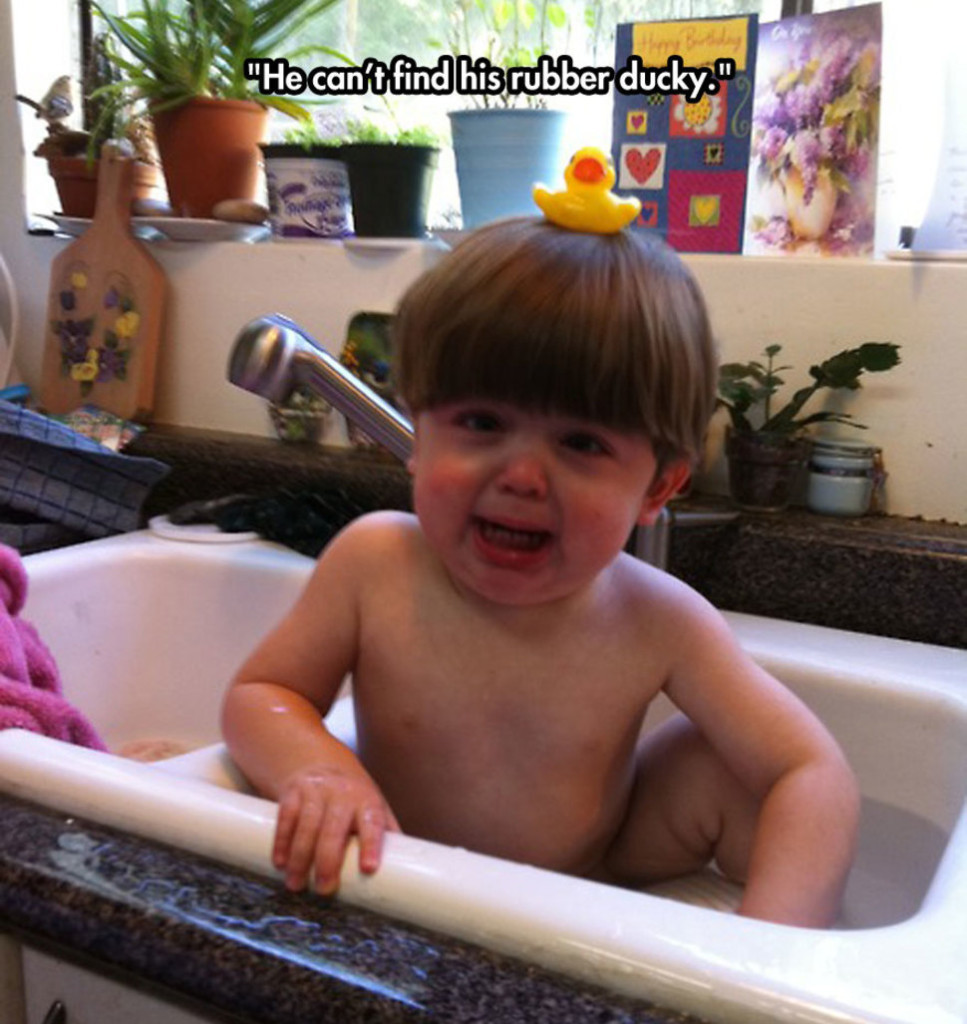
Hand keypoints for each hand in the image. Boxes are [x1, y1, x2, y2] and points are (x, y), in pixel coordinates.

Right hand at [273, 766, 399, 894]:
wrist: (321, 761)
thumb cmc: (353, 797)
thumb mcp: (373, 808)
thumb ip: (383, 835)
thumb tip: (403, 873)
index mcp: (368, 801)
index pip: (372, 822)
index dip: (372, 845)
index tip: (369, 868)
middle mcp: (343, 794)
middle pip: (334, 828)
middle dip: (328, 860)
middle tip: (324, 889)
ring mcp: (316, 791)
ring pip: (307, 825)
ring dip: (300, 858)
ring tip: (296, 884)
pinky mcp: (293, 791)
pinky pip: (286, 817)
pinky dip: (282, 841)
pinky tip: (280, 862)